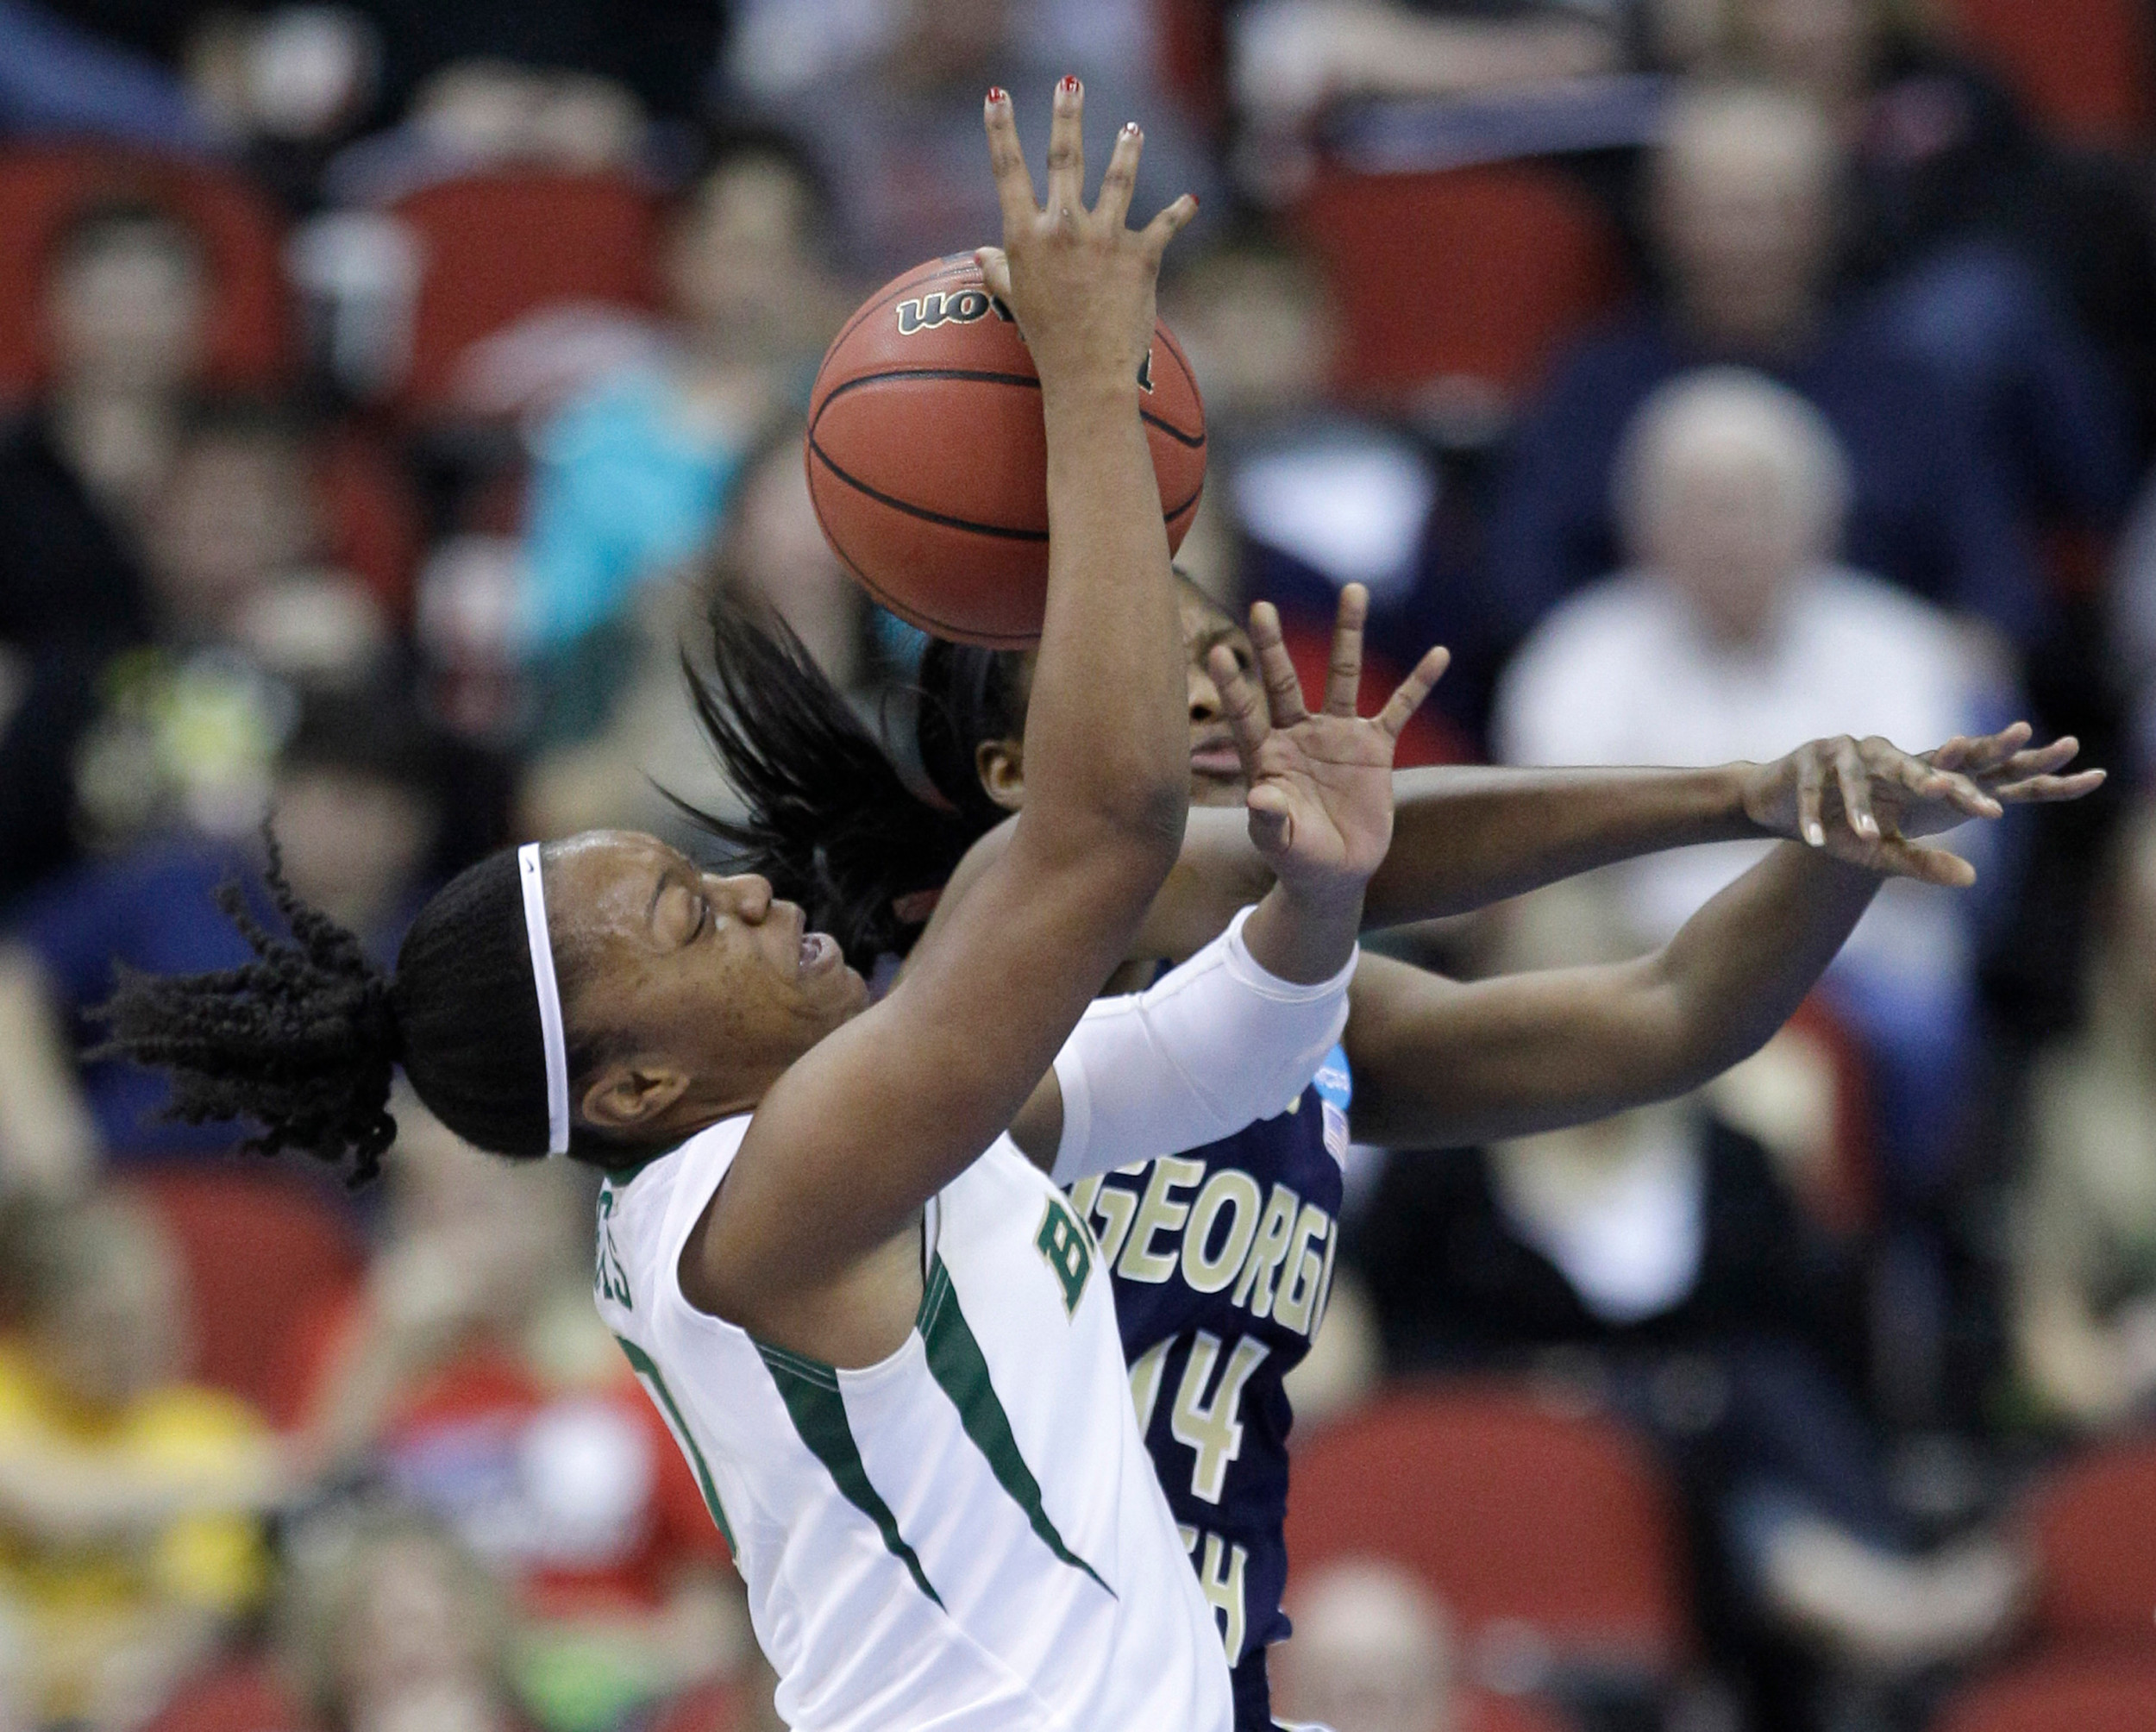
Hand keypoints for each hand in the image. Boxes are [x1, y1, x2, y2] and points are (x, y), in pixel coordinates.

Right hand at [975, 79, 1196, 396]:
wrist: (1089, 374)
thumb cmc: (1046, 341)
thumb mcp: (1016, 301)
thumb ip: (999, 269)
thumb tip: (981, 253)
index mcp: (1027, 237)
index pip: (1008, 171)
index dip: (1001, 129)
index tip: (996, 95)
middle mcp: (1064, 228)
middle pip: (1064, 159)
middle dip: (1066, 116)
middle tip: (1069, 82)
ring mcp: (1104, 239)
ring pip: (1119, 178)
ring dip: (1127, 149)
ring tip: (1133, 129)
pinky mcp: (1140, 256)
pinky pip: (1164, 225)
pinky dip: (1180, 211)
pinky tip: (1192, 198)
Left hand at [1210, 585, 1448, 904]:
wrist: (1334, 875)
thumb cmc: (1296, 859)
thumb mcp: (1278, 843)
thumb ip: (1268, 819)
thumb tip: (1258, 796)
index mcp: (1266, 756)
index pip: (1246, 715)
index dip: (1234, 688)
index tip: (1219, 654)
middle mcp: (1298, 736)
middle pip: (1284, 682)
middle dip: (1273, 646)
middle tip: (1262, 606)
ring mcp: (1337, 736)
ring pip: (1343, 676)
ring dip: (1348, 634)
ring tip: (1353, 589)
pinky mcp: (1374, 748)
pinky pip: (1399, 708)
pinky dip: (1418, 683)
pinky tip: (1438, 654)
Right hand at [1740, 724, 2103, 885]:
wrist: (1781, 808)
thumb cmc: (1839, 828)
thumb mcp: (1882, 851)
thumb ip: (1924, 862)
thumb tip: (1973, 879)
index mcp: (1905, 774)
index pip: (1943, 782)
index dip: (1967, 796)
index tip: (1996, 814)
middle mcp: (1877, 755)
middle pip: (1905, 763)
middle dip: (1924, 777)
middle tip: (1942, 790)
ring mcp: (1838, 752)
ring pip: (1853, 776)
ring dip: (1858, 807)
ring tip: (1868, 837)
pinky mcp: (1803, 758)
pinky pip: (1810, 787)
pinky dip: (1811, 814)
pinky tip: (1815, 841)